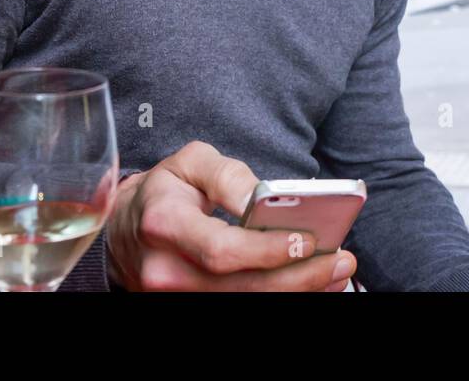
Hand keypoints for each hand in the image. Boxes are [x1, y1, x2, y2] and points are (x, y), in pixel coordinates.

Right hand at [104, 141, 356, 290]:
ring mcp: (174, 296)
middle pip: (239, 286)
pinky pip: (239, 305)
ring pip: (243, 301)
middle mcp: (166, 270)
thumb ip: (228, 175)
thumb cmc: (166, 189)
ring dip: (296, 290)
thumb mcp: (191, 162)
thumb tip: (263, 196)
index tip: (307, 240)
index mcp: (164, 225)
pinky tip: (312, 284)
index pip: (222, 250)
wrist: (127, 225)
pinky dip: (279, 296)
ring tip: (337, 271)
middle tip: (341, 260)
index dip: (267, 250)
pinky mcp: (189, 304)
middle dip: (297, 277)